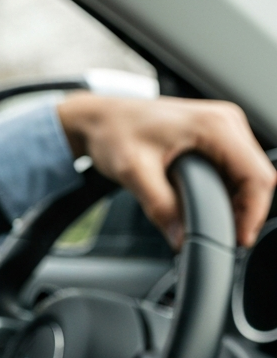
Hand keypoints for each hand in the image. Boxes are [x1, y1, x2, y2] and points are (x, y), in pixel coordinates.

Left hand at [56, 93, 275, 249]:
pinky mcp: (215, 136)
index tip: (236, 239)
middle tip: (220, 238)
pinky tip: (205, 204)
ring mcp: (223, 127)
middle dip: (244, 211)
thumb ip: (160, 207)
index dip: (252, 213)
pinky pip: (234, 169)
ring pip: (248, 175)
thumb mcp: (133, 172)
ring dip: (235, 202)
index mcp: (215, 124)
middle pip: (258, 177)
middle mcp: (225, 121)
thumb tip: (181, 239)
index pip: (257, 177)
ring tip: (208, 223)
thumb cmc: (113, 132)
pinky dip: (225, 191)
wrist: (99, 118)